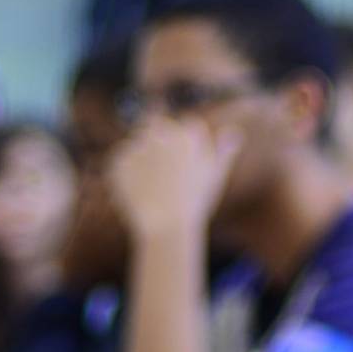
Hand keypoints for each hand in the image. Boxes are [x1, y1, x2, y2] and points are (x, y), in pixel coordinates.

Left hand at [107, 116, 241, 241]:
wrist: (167, 227)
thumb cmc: (195, 203)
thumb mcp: (214, 176)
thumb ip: (222, 151)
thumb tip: (234, 132)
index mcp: (188, 134)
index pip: (187, 125)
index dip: (185, 147)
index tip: (183, 167)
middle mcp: (162, 134)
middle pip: (155, 124)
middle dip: (157, 142)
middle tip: (162, 174)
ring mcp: (138, 146)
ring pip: (136, 145)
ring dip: (140, 160)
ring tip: (151, 188)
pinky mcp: (118, 160)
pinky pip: (120, 163)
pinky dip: (125, 176)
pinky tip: (137, 194)